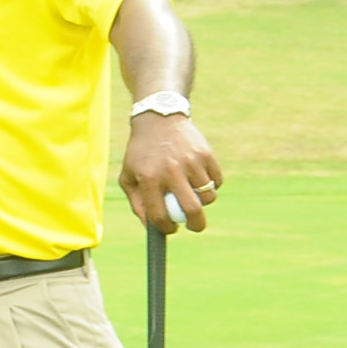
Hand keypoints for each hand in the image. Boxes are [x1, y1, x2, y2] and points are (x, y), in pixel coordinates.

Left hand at [121, 113, 222, 234]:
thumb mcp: (128, 175)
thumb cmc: (141, 153)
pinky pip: (217, 181)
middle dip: (196, 225)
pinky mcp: (207, 154)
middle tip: (194, 226)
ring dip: (203, 201)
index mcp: (149, 179)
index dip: (167, 228)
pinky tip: (199, 177)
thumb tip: (152, 227)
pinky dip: (212, 185)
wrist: (158, 119)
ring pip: (209, 197)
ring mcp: (191, 162)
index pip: (161, 216)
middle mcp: (171, 171)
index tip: (171, 228)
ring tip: (193, 193)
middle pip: (193, 210)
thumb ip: (137, 203)